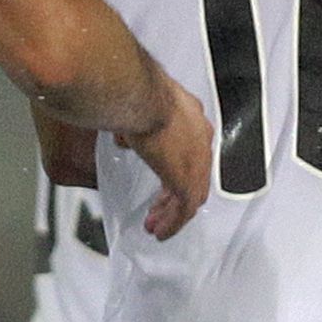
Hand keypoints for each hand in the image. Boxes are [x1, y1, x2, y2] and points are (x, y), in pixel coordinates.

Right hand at [115, 66, 213, 238]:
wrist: (138, 93)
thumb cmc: (132, 89)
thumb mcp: (133, 108)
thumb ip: (132, 126)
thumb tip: (122, 137)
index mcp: (189, 114)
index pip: (189, 147)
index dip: (174, 165)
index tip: (163, 178)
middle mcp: (199, 136)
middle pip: (194, 173)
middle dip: (173, 193)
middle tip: (159, 208)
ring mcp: (196, 158)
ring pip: (191, 194)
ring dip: (172, 212)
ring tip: (158, 226)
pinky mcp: (186, 178)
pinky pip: (184, 209)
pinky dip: (173, 223)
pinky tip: (161, 231)